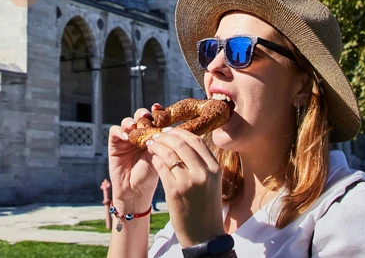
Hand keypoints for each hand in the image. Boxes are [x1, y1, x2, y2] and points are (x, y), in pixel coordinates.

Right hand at [107, 104, 162, 210]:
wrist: (135, 191)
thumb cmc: (150, 176)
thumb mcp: (159, 158)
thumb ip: (160, 143)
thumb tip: (165, 129)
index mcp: (154, 136)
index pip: (154, 119)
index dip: (157, 112)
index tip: (160, 109)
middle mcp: (140, 134)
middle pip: (140, 117)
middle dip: (143, 114)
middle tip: (146, 116)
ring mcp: (127, 138)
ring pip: (127, 122)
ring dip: (131, 121)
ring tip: (134, 126)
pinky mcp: (115, 143)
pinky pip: (115, 131)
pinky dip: (120, 131)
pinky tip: (126, 137)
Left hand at [147, 127, 224, 246]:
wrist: (203, 234)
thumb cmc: (205, 206)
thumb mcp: (211, 182)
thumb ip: (201, 163)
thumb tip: (185, 142)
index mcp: (215, 168)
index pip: (197, 140)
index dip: (181, 132)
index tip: (170, 130)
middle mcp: (204, 173)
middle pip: (181, 143)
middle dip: (166, 136)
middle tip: (157, 134)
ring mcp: (189, 182)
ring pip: (169, 153)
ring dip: (157, 145)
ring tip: (150, 143)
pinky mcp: (175, 191)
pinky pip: (161, 167)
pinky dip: (155, 159)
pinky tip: (152, 158)